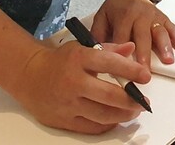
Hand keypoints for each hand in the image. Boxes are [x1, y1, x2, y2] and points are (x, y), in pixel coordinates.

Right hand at [11, 40, 148, 133]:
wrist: (29, 75)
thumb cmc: (60, 61)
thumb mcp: (83, 47)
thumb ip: (109, 48)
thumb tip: (131, 49)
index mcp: (79, 58)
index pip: (110, 63)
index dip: (131, 70)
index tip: (145, 76)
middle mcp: (73, 81)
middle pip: (108, 95)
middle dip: (131, 100)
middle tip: (142, 101)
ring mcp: (68, 103)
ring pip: (102, 114)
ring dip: (122, 115)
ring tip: (133, 111)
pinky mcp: (63, 119)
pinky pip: (91, 126)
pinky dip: (107, 124)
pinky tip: (115, 119)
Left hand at [91, 0, 174, 67]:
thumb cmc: (116, 8)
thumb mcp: (102, 17)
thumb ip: (98, 35)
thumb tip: (96, 56)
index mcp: (123, 15)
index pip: (121, 38)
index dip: (121, 55)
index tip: (120, 70)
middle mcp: (140, 15)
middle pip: (142, 38)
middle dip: (144, 56)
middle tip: (145, 73)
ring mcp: (153, 16)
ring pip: (160, 32)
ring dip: (164, 46)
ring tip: (168, 60)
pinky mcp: (163, 17)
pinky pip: (172, 27)